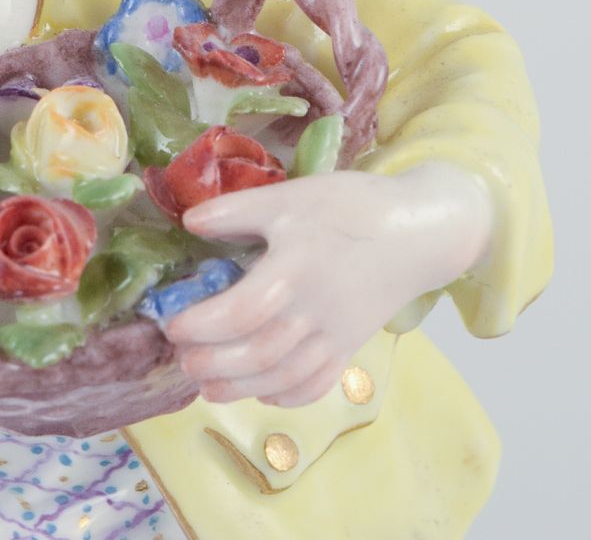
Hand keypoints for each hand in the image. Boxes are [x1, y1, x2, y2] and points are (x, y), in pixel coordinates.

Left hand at [165, 163, 491, 406]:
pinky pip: (316, 384)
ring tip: (206, 385)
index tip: (172, 323)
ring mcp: (335, 335)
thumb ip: (237, 210)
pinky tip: (262, 392)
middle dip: (214, 363)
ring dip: (240, 387)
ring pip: (283, 377)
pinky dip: (285, 395)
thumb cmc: (351, 207)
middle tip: (181, 358)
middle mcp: (314, 312)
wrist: (418, 232)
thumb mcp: (290, 195)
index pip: (240, 312)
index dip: (201, 324)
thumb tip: (189, 222)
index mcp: (294, 270)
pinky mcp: (350, 346)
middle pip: (258, 354)